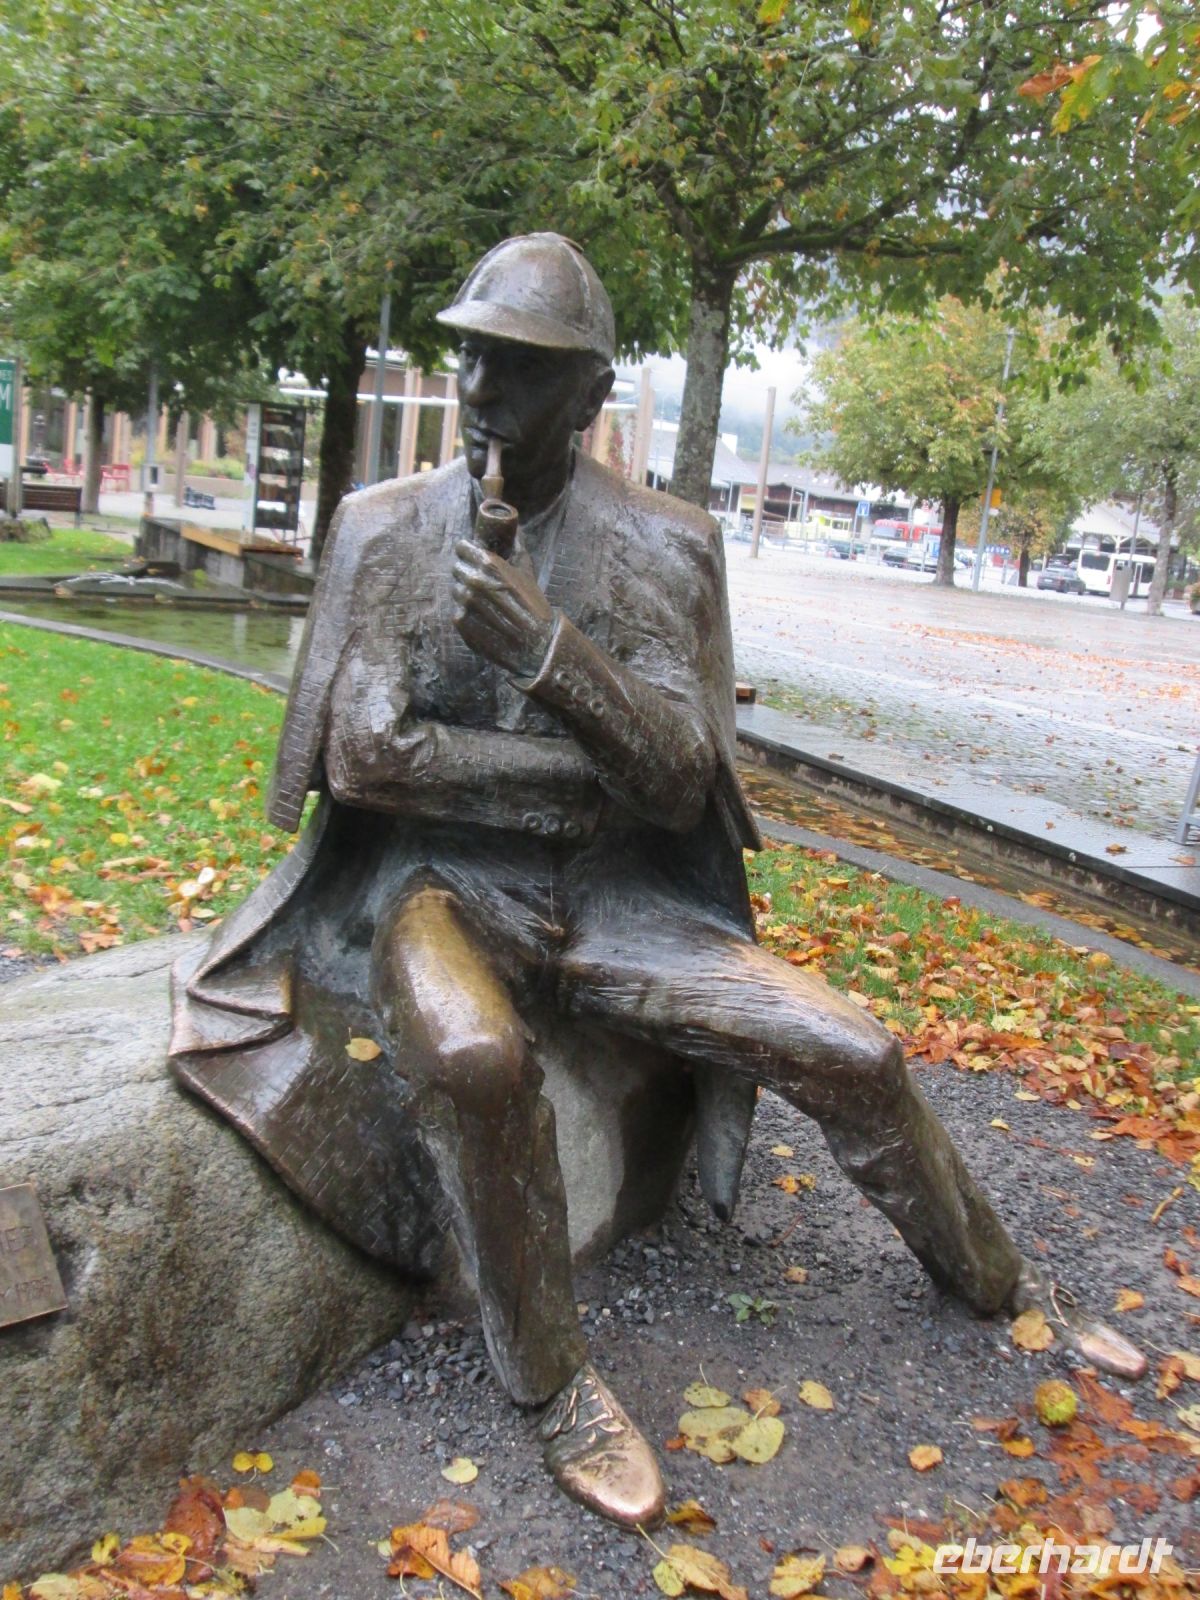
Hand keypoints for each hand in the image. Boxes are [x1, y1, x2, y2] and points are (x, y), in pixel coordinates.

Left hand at [452, 539, 555, 677]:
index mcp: (487, 563)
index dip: (467, 552)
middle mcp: (472, 579)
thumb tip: (515, 533)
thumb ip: (517, 550)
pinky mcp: (460, 621)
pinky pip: (458, 611)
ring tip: (484, 604)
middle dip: (466, 572)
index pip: (461, 547)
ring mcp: (464, 601)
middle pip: (457, 567)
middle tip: (480, 582)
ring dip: (466, 593)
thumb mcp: (527, 572)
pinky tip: (484, 619)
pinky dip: (467, 614)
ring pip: (456, 589)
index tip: (471, 557)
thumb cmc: (534, 606)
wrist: (535, 643)